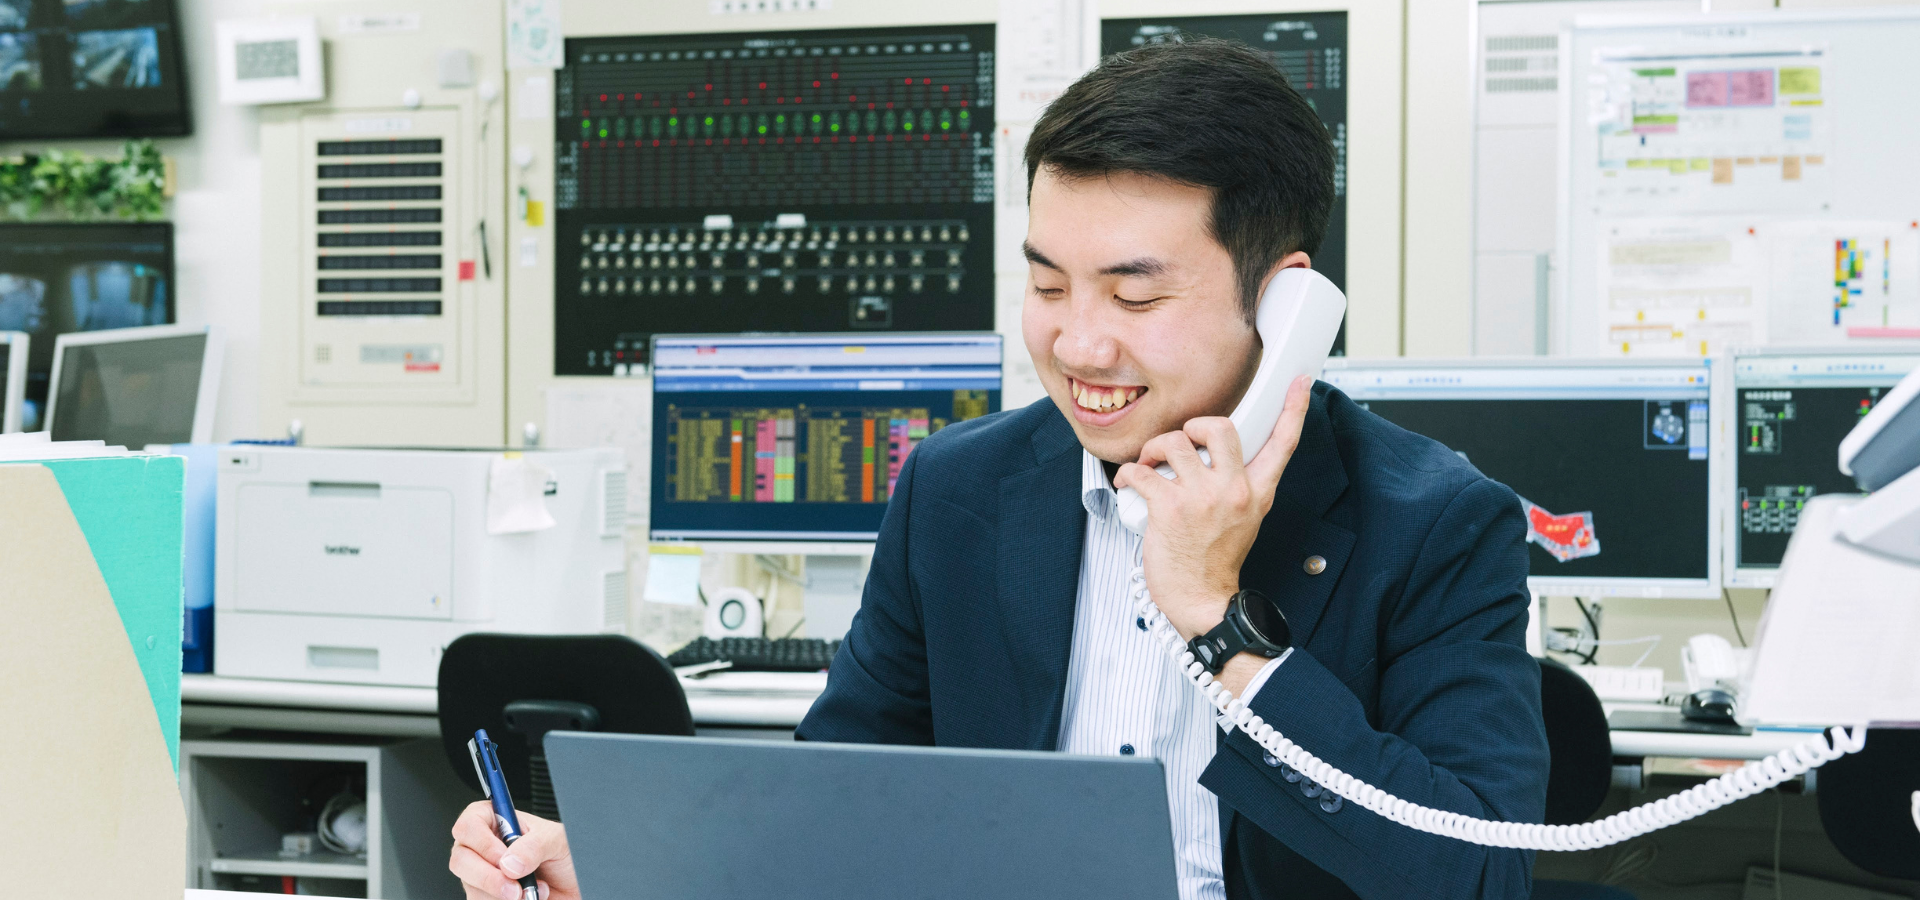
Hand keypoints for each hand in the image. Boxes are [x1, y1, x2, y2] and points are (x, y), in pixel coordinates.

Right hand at [449, 800, 578, 899]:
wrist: (573, 887)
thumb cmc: (565, 857)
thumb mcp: (557, 840)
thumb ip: (534, 845)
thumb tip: (509, 863)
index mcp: (497, 823)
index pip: (469, 824)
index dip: (481, 841)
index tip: (502, 857)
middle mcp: (484, 849)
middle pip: (460, 859)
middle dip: (488, 876)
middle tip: (514, 886)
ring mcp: (482, 875)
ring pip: (470, 887)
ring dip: (500, 894)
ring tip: (529, 891)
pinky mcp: (486, 897)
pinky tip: (524, 899)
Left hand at [1115, 376, 1311, 642]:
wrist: (1202, 600)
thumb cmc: (1214, 563)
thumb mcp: (1243, 520)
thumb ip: (1236, 487)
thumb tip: (1211, 459)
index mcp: (1257, 492)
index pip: (1283, 444)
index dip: (1294, 409)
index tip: (1300, 383)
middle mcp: (1234, 491)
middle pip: (1219, 427)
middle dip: (1194, 426)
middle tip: (1182, 443)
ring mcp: (1202, 498)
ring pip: (1173, 443)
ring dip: (1154, 450)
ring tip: (1150, 466)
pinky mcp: (1170, 508)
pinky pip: (1141, 471)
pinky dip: (1128, 474)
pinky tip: (1131, 484)